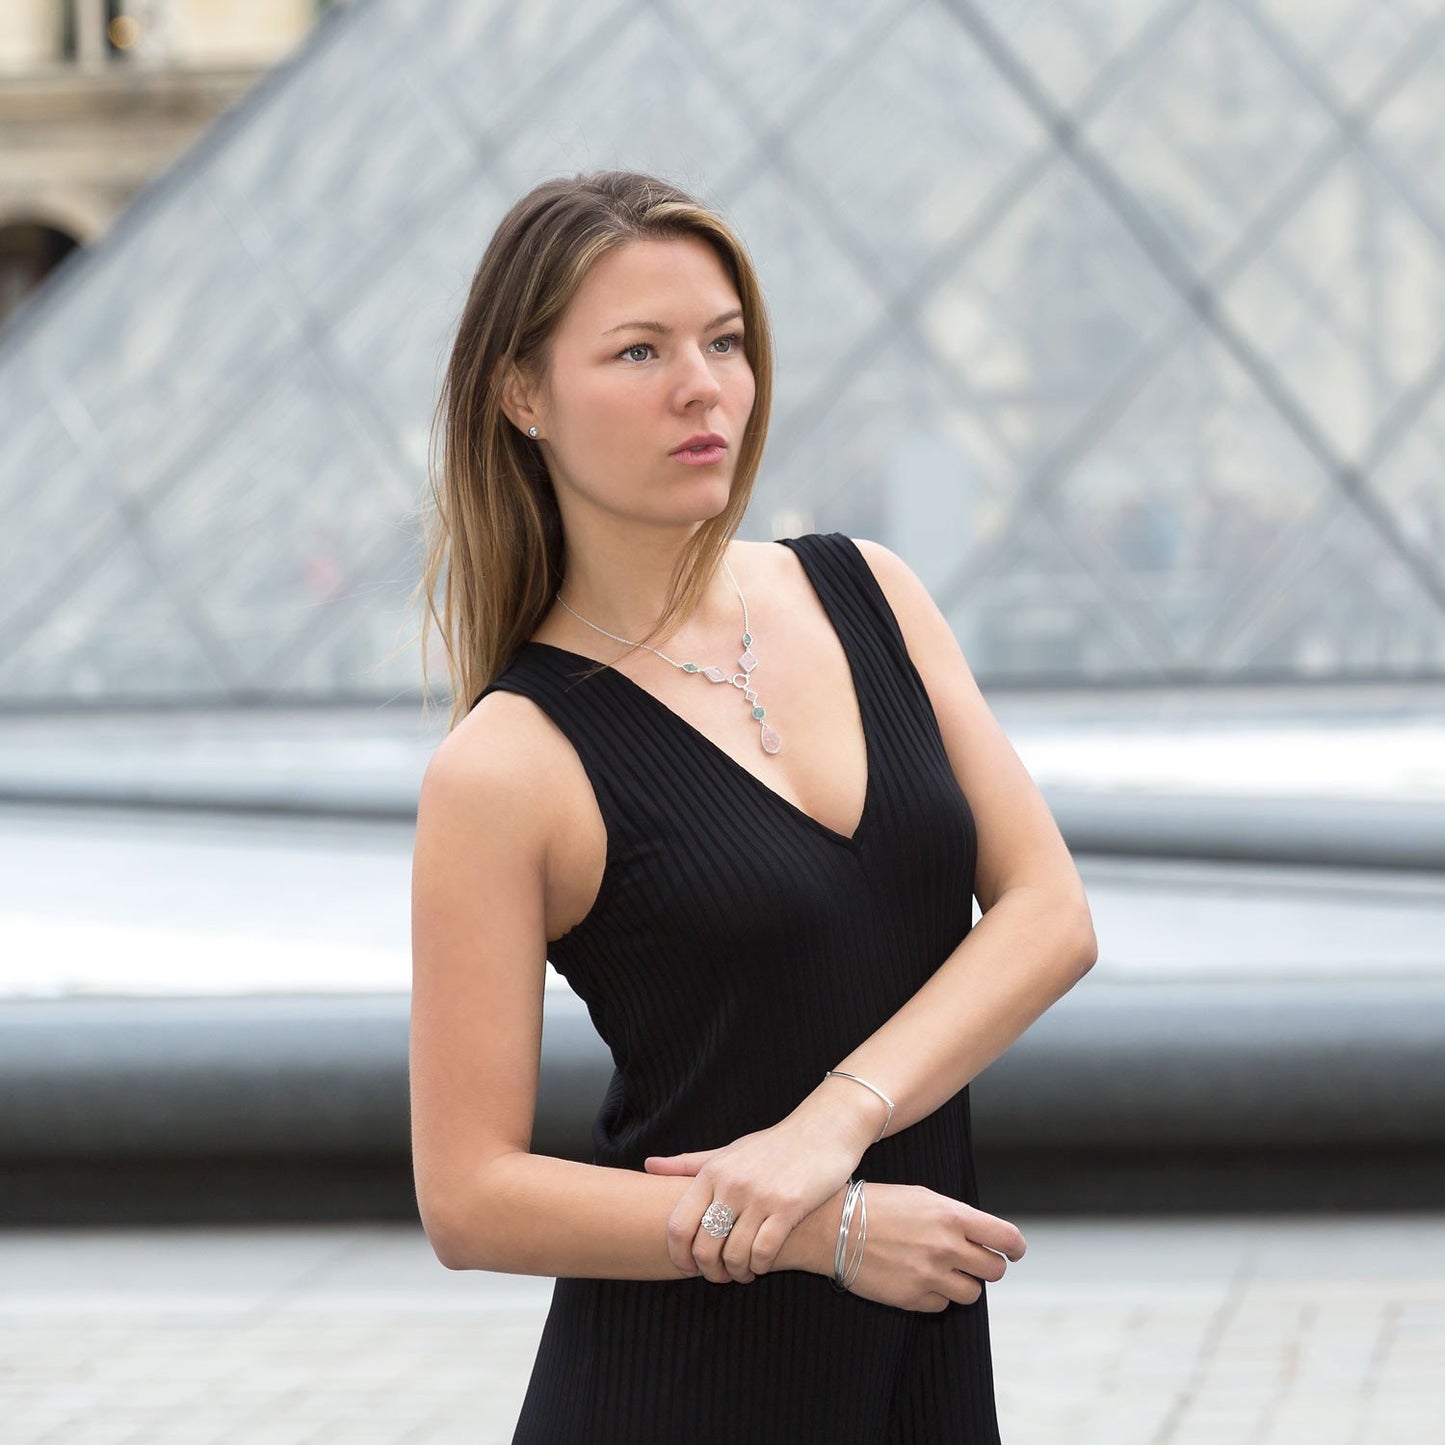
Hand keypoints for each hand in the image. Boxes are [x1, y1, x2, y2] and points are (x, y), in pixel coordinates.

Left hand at [644, 1091, 877, 1283]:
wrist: (822, 1131)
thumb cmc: (771, 1146)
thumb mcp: (727, 1151)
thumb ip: (688, 1164)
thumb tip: (648, 1166)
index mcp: (712, 1172)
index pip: (679, 1225)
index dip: (678, 1255)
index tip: (687, 1267)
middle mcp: (732, 1184)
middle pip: (705, 1246)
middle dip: (708, 1271)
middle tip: (717, 1276)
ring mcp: (761, 1196)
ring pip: (734, 1254)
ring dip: (736, 1273)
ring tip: (741, 1273)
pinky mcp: (790, 1206)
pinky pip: (764, 1252)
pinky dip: (759, 1267)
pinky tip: (761, 1265)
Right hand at [839, 1183, 1026, 1311]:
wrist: (833, 1227)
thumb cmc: (877, 1205)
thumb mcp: (922, 1198)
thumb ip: (957, 1218)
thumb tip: (985, 1237)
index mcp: (952, 1216)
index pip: (1007, 1239)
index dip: (1016, 1248)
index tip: (1014, 1251)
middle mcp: (946, 1247)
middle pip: (995, 1270)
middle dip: (988, 1266)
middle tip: (974, 1260)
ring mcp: (930, 1275)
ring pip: (972, 1293)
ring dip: (962, 1283)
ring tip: (940, 1268)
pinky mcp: (913, 1299)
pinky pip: (941, 1305)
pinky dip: (935, 1295)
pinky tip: (916, 1278)